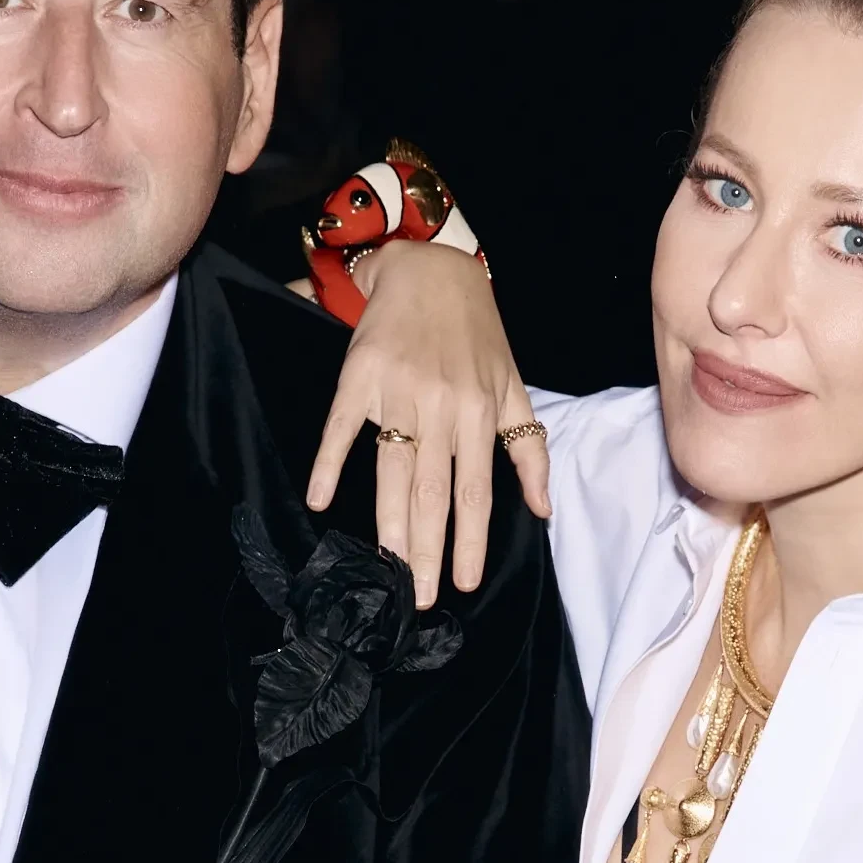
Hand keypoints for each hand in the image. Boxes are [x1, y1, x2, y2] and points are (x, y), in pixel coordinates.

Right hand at [304, 239, 548, 608]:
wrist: (432, 267)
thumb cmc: (476, 333)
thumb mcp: (514, 385)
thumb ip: (529, 448)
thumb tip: (542, 509)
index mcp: (480, 412)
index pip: (475, 491)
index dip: (470, 540)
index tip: (463, 583)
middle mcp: (443, 405)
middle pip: (432, 490)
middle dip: (427, 547)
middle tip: (417, 595)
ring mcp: (400, 389)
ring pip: (393, 467)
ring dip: (388, 520)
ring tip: (385, 565)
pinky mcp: (360, 373)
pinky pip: (342, 425)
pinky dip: (328, 461)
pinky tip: (320, 499)